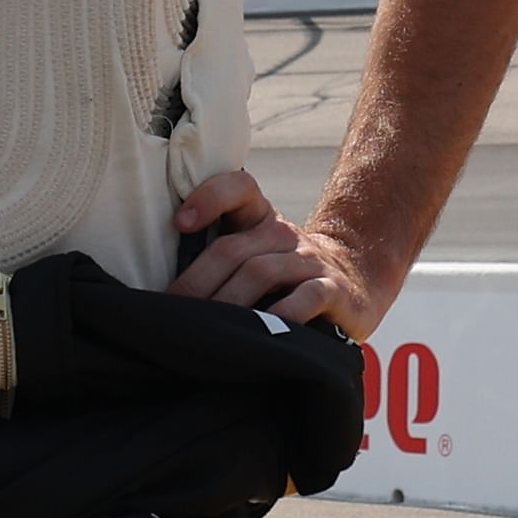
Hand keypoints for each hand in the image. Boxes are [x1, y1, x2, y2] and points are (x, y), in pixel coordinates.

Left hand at [170, 167, 382, 333]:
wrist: (356, 280)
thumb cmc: (285, 275)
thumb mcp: (255, 252)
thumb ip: (219, 256)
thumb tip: (160, 291)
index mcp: (259, 217)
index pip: (238, 187)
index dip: (209, 197)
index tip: (180, 223)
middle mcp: (282, 233)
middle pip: (233, 248)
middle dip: (197, 282)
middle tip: (172, 311)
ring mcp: (309, 260)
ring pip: (261, 273)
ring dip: (228, 303)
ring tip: (206, 330)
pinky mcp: (333, 289)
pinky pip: (306, 297)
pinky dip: (282, 313)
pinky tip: (262, 331)